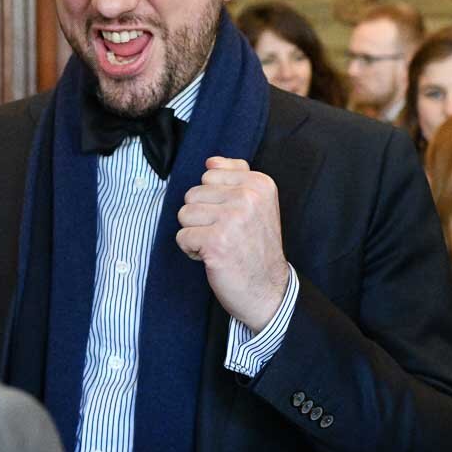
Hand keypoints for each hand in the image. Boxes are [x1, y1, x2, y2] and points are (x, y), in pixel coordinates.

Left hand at [176, 158, 289, 330]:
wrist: (269, 290)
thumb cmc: (257, 248)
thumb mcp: (257, 205)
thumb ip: (236, 177)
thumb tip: (210, 161)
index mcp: (260, 183)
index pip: (210, 174)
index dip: (213, 200)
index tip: (233, 219)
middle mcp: (248, 197)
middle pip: (193, 193)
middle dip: (202, 217)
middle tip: (225, 235)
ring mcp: (232, 219)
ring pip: (184, 213)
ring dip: (195, 233)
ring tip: (219, 245)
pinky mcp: (215, 242)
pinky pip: (182, 236)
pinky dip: (191, 250)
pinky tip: (212, 257)